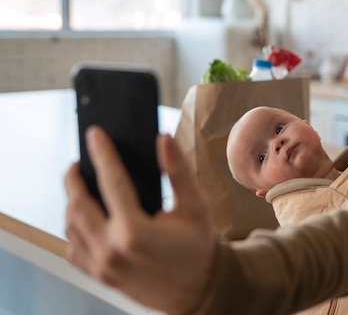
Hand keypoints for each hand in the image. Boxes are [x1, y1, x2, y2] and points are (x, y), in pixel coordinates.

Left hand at [65, 126, 216, 313]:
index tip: (96, 135)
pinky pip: (73, 250)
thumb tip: (164, 140)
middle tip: (77, 163)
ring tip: (79, 188)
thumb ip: (178, 171)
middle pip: (78, 205)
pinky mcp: (100, 277)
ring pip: (70, 227)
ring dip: (71, 204)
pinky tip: (82, 219)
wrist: (199, 291)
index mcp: (135, 231)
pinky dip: (73, 230)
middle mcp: (111, 250)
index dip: (102, 154)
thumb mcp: (195, 206)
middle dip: (74, 179)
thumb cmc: (199, 248)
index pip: (111, 182)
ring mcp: (102, 267)